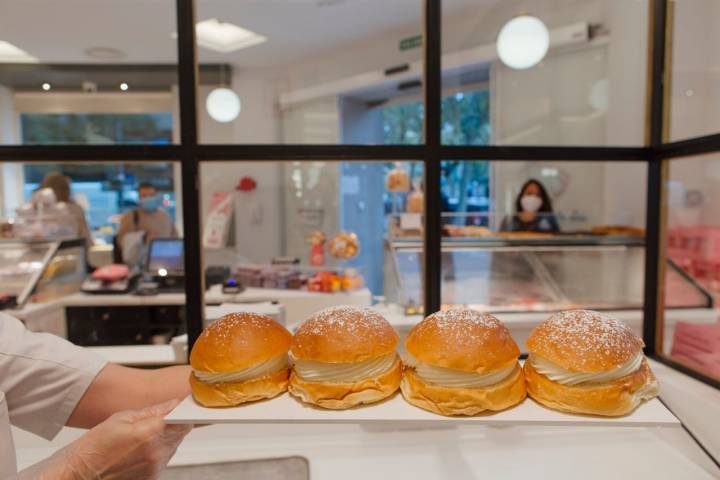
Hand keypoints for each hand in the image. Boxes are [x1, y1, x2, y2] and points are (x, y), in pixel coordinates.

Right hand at [22, 399, 191, 479]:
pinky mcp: (152, 479)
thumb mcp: (120, 418)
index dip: (184, 413)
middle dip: (173, 426)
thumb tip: (172, 404)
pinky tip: (138, 452)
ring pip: (172, 448)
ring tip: (141, 439)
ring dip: (164, 440)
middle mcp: (157, 453)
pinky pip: (163, 461)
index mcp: (151, 433)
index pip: (184, 420)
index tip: (181, 409)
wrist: (78, 474)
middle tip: (155, 422)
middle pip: (180, 434)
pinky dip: (156, 454)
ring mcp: (155, 468)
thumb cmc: (93, 447)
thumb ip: (151, 411)